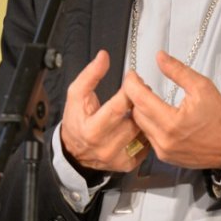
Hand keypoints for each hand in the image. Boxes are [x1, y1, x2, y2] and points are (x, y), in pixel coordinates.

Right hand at [59, 50, 147, 172]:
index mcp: (92, 129)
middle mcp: (106, 146)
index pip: (118, 107)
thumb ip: (90, 75)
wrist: (74, 152)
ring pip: (143, 132)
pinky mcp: (128, 163)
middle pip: (134, 120)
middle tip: (140, 92)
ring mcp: (118, 156)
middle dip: (140, 102)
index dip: (130, 89)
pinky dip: (145, 133)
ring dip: (145, 117)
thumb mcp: (76, 95)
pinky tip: (139, 125)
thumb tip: (104, 57)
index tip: (133, 79)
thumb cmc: (76, 122)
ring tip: (139, 107)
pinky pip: (146, 145)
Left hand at [122, 51, 220, 169]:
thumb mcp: (202, 87)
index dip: (131, 83)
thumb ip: (178, 70)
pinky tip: (157, 115)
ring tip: (150, 98)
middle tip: (143, 85)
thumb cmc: (219, 120)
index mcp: (171, 122)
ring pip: (140, 125)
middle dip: (136, 96)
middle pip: (136, 112)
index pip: (139, 98)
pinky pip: (148, 136)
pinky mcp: (164, 156)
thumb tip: (160, 57)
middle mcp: (164, 139)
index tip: (132, 75)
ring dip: (141, 110)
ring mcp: (163, 150)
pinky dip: (149, 124)